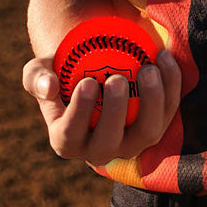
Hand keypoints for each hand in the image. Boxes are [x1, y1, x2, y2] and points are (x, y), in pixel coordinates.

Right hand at [21, 49, 181, 167]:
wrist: (89, 67)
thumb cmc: (60, 70)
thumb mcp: (39, 69)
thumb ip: (36, 77)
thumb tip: (48, 87)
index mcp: (67, 141)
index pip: (70, 136)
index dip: (80, 113)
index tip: (87, 82)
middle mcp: (101, 149)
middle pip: (111, 142)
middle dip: (116, 112)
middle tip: (117, 78)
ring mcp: (132, 141)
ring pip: (148, 132)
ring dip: (152, 102)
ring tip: (148, 69)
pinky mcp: (156, 125)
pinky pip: (168, 110)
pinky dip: (171, 85)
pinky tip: (164, 57)